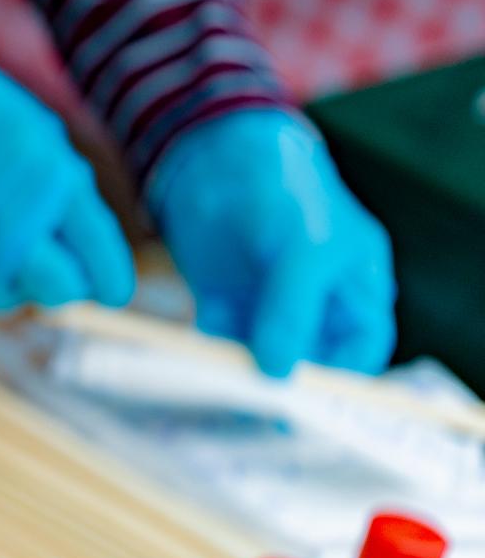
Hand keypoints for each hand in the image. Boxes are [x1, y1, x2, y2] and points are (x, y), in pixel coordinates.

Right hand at [0, 17, 135, 313]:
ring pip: (8, 296)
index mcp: (55, 187)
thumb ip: (73, 210)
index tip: (107, 283)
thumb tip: (100, 277)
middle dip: (58, 274)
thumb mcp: (42, 144)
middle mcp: (15, 230)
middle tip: (35, 242)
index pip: (102, 268)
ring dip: (5, 271)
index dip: (108, 277)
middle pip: (59, 291)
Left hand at [150, 109, 393, 376]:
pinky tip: (195, 363)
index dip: (343, 378)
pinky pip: (218, 340)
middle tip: (264, 408)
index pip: (361, 347)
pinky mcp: (220, 300)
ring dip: (243, 375)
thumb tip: (280, 373)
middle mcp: (314, 300)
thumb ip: (294, 309)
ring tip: (225, 389)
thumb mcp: (304, 248)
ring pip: (260, 355)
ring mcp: (266, 302)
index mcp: (356, 285)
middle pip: (309, 360)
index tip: (313, 402)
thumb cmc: (283, 187)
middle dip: (288, 384)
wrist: (212, 150)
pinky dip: (208, 354)